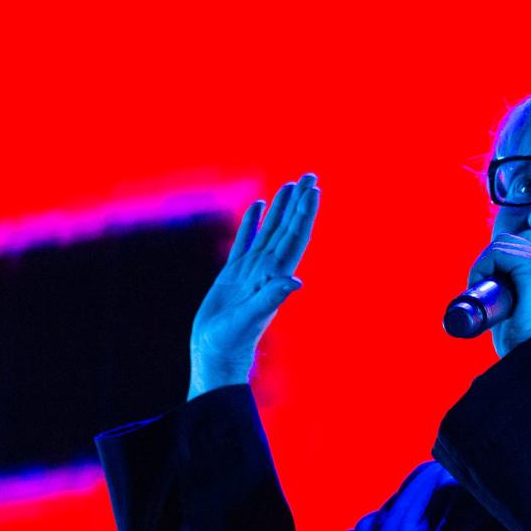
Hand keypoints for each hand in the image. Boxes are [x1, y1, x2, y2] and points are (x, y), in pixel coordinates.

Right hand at [189, 174, 320, 385]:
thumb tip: (295, 281)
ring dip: (282, 208)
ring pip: (269, 230)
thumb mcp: (252, 317)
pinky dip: (252, 221)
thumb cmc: (233, 340)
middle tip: (310, 176)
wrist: (215, 354)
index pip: (295, 237)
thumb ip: (272, 298)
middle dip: (299, 202)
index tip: (314, 189)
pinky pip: (245, 240)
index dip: (305, 213)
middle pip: (288, 228)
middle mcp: (268, 269)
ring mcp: (251, 270)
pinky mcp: (233, 274)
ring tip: (291, 185)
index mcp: (276, 275)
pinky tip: (258, 206)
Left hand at [466, 230, 530, 355]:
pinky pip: (500, 252)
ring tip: (477, 287)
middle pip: (514, 241)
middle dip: (491, 257)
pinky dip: (483, 264)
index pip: (525, 247)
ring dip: (484, 261)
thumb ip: (516, 296)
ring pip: (505, 243)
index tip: (487, 284)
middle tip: (479, 285)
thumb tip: (488, 293)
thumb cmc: (527, 344)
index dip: (500, 260)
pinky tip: (478, 283)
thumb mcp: (525, 311)